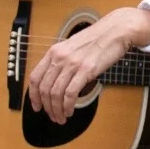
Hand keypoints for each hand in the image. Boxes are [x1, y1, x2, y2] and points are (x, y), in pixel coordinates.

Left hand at [26, 6, 149, 122]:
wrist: (116, 30)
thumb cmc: (97, 38)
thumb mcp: (72, 46)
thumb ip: (62, 61)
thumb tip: (56, 81)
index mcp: (54, 52)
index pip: (35, 77)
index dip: (33, 96)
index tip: (37, 106)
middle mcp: (60, 58)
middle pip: (45, 89)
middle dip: (47, 107)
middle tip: (53, 116)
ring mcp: (72, 64)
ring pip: (56, 94)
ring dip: (57, 110)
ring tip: (62, 117)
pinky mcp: (86, 70)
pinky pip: (70, 93)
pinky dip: (68, 106)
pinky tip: (70, 110)